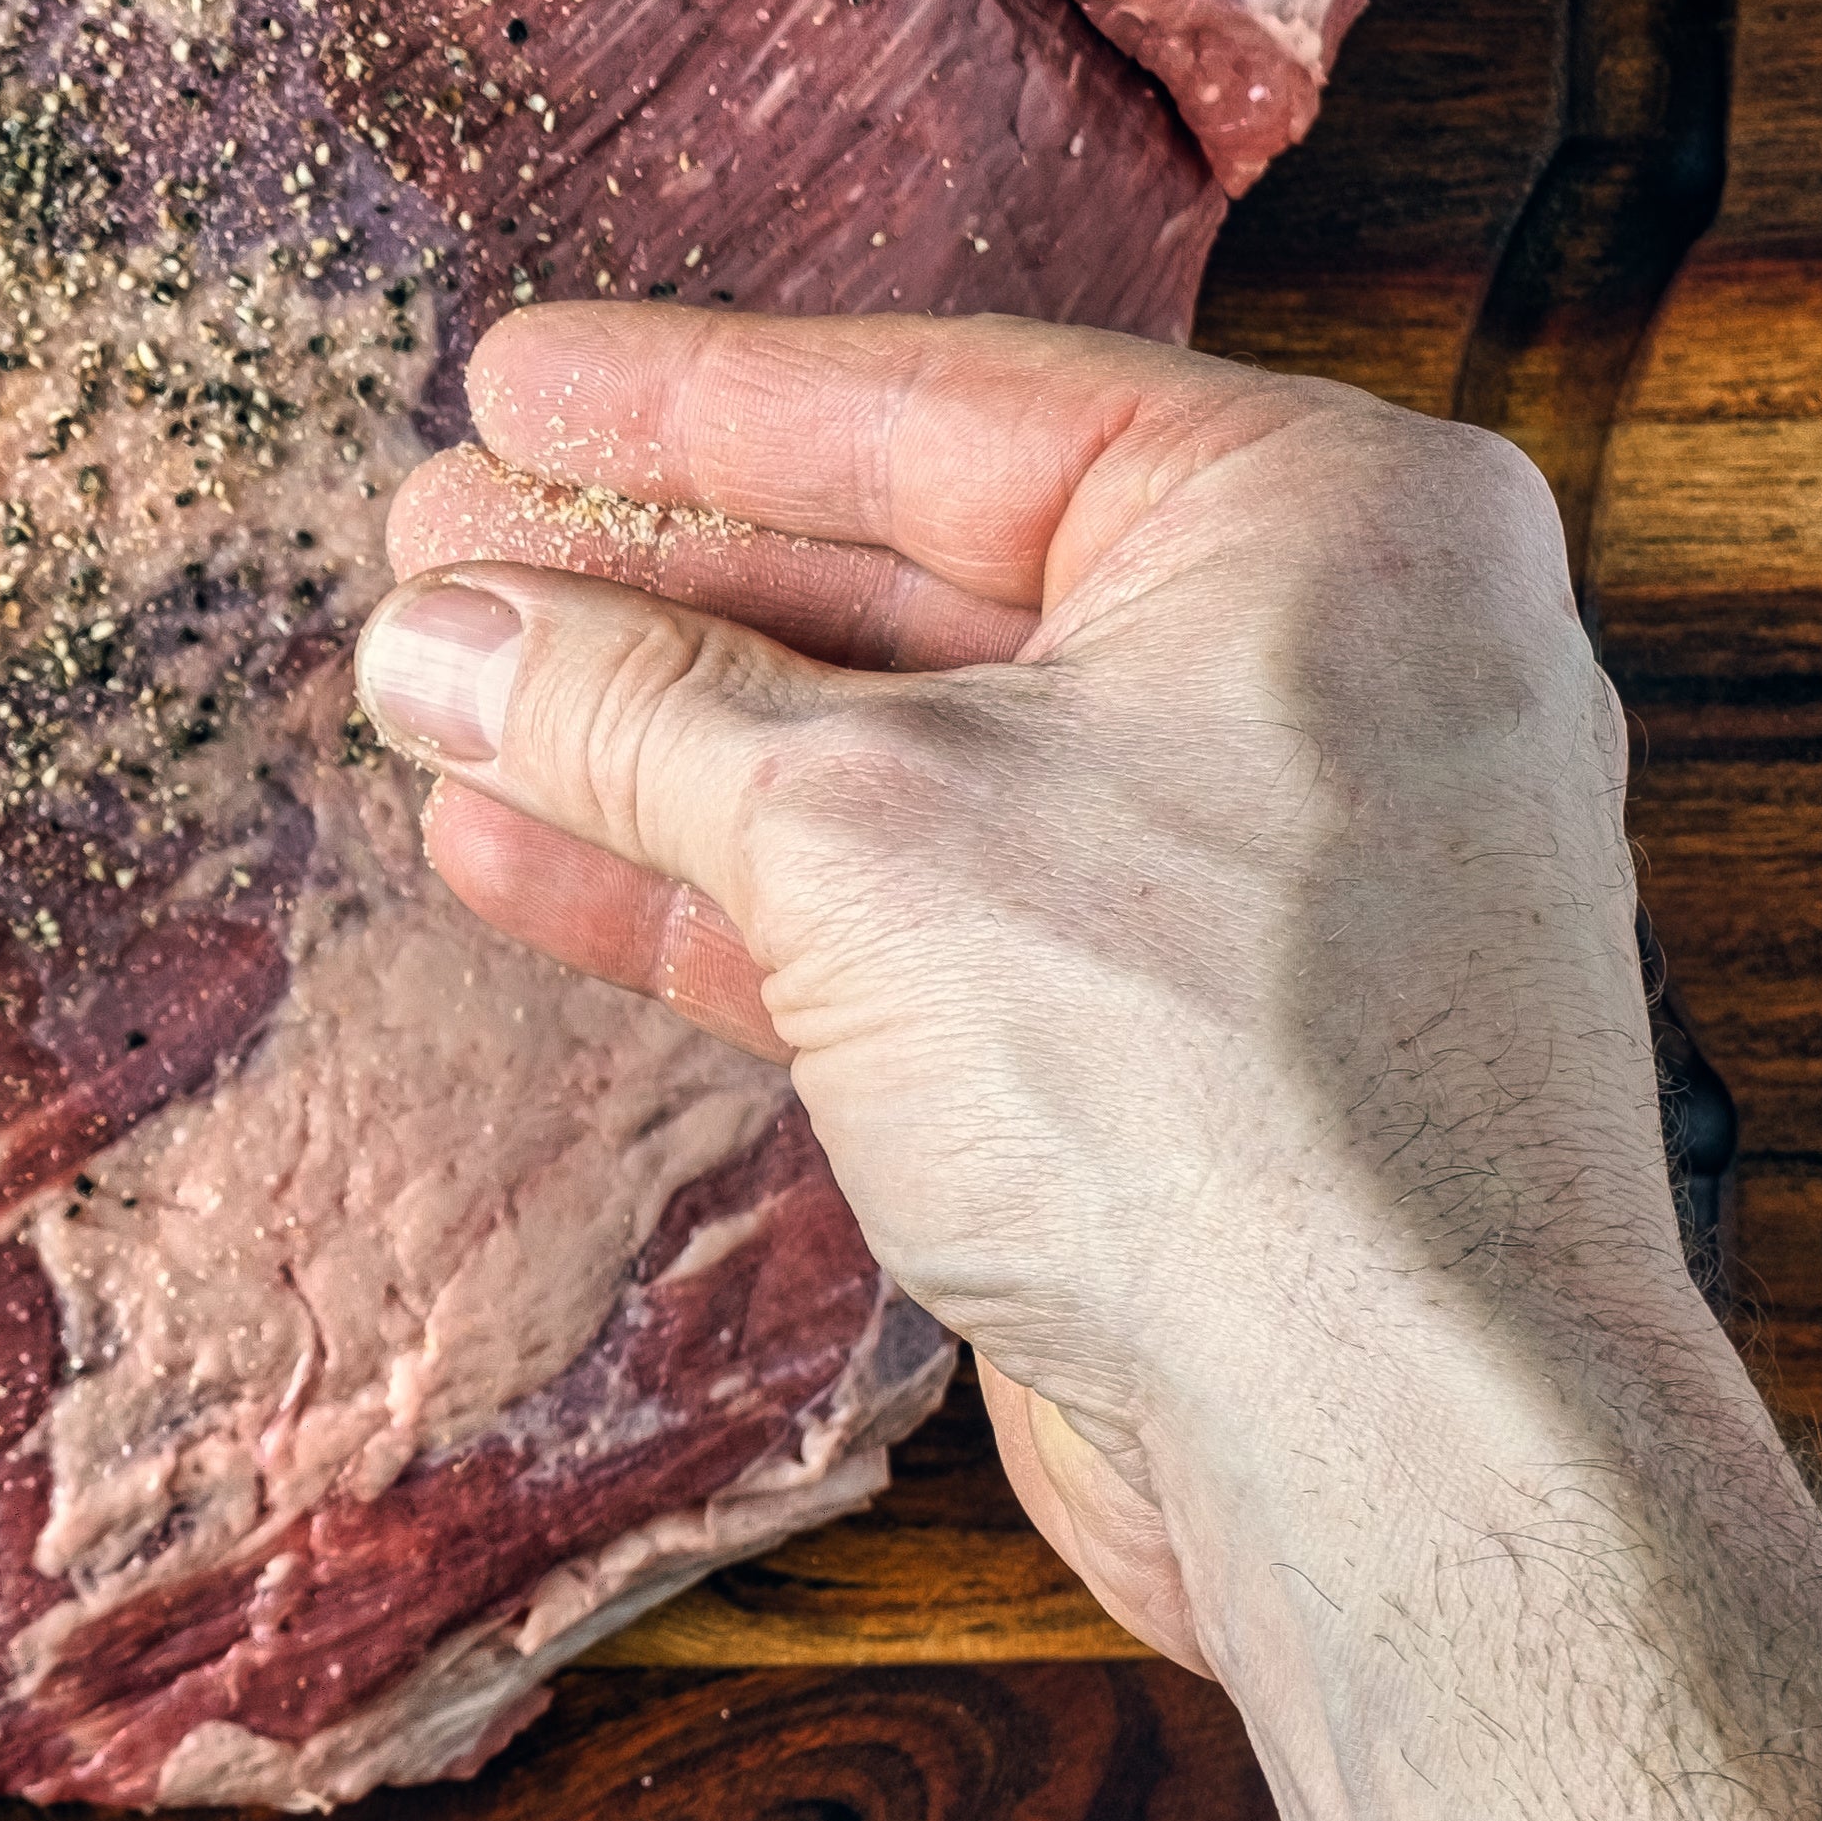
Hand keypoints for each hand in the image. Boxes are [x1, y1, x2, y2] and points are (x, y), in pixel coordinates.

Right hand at [357, 306, 1695, 1671]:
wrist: (1385, 1441)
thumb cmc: (1210, 1083)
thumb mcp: (849, 827)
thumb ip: (628, 706)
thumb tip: (437, 637)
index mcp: (1322, 524)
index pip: (943, 404)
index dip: (691, 402)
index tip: (513, 379)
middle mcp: (1318, 669)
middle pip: (913, 577)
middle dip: (649, 581)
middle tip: (439, 542)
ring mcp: (1250, 868)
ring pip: (896, 760)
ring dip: (653, 742)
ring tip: (442, 702)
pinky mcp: (1177, 1041)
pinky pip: (920, 910)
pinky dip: (729, 891)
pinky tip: (532, 860)